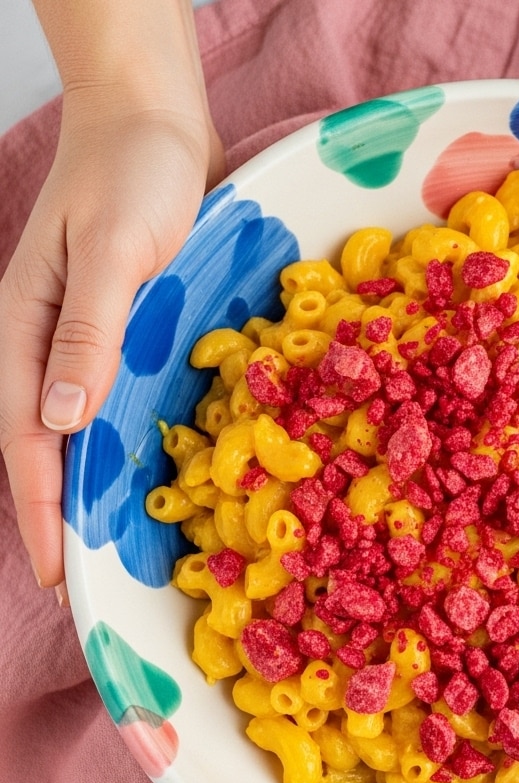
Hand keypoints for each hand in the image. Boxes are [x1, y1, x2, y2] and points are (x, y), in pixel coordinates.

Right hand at [0, 83, 222, 591]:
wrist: (154, 123)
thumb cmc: (130, 174)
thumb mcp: (112, 252)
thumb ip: (87, 333)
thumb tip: (61, 421)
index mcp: (27, 331)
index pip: (28, 443)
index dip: (44, 514)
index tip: (62, 576)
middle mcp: (52, 346)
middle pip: (49, 451)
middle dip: (65, 519)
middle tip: (93, 585)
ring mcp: (89, 340)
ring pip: (84, 434)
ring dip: (96, 491)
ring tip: (120, 549)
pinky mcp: (127, 332)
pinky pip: (120, 402)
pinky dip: (128, 445)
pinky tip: (148, 475)